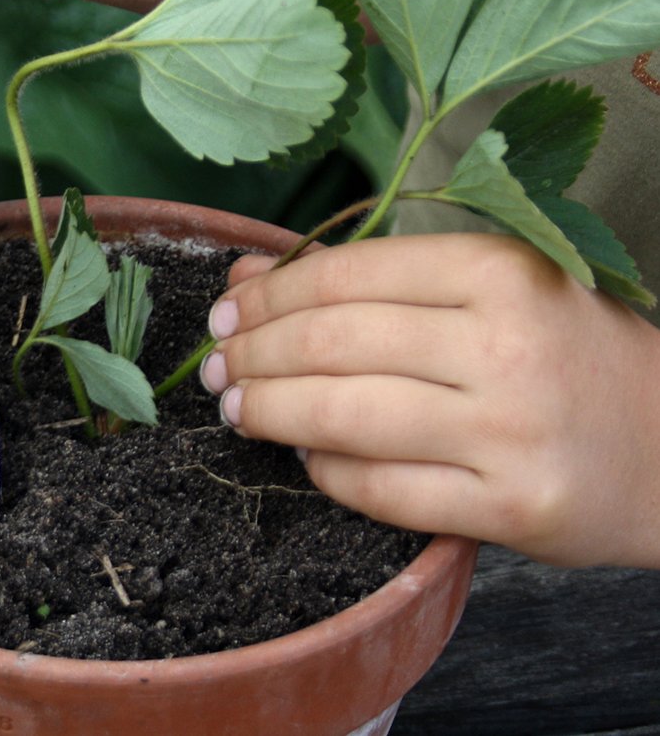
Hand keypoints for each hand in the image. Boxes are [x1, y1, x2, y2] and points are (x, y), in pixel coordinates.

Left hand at [200, 233, 659, 567]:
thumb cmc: (565, 348)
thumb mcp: (489, 286)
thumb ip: (372, 277)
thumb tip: (247, 280)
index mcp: (496, 272)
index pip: (344, 275)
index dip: (267, 295)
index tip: (225, 311)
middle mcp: (502, 346)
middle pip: (331, 342)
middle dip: (252, 353)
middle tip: (215, 364)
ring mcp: (508, 432)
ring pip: (343, 415)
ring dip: (269, 411)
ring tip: (237, 407)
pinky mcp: (513, 509)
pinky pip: (382, 490)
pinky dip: (325, 470)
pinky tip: (304, 454)